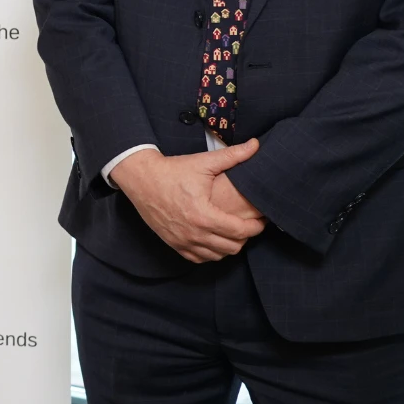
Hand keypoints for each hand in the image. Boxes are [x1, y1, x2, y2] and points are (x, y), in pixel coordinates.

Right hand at [108, 140, 264, 262]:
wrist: (142, 178)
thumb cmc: (173, 170)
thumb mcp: (204, 162)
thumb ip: (233, 155)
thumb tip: (256, 144)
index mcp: (204, 215)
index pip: (240, 231)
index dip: (256, 227)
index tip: (261, 220)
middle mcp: (194, 233)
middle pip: (232, 247)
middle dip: (244, 237)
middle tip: (248, 224)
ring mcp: (182, 241)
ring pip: (216, 256)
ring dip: (228, 246)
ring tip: (232, 231)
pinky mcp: (173, 244)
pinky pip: (198, 258)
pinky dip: (210, 252)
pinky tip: (213, 239)